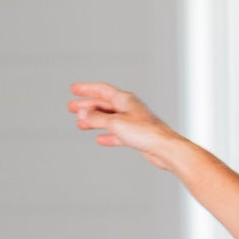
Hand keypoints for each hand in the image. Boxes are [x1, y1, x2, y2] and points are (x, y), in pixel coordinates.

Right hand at [67, 82, 181, 169]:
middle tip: (72, 108)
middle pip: (104, 104)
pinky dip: (108, 135)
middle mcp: (130, 108)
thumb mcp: (115, 123)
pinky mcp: (138, 137)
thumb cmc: (147, 133)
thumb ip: (96, 119)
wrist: (166, 150)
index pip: (101, 89)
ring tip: (81, 125)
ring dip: (94, 121)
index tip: (74, 89)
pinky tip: (101, 139)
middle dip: (87, 106)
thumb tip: (82, 115)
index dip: (86, 89)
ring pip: (109, 119)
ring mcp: (134, 122)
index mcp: (125, 99)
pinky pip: (118, 133)